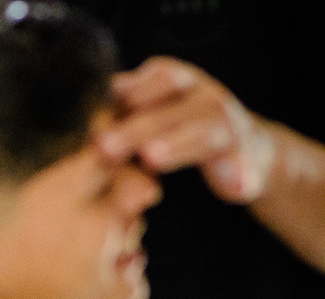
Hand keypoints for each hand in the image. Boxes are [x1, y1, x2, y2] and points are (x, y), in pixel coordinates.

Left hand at [98, 56, 275, 203]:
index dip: (123, 97)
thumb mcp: (150, 117)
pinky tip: (234, 188)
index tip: (90, 123)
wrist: (242, 150)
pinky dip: (239, 175)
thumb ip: (122, 114)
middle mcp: (204, 96)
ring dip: (178, 144)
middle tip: (103, 148)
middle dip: (135, 128)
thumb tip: (81, 122)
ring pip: (204, 131)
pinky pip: (244, 164)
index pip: (153, 79)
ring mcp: (229, 124)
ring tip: (152, 157)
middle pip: (169, 108)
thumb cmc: (178, 131)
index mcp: (177, 82)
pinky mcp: (247, 156)